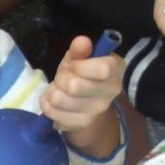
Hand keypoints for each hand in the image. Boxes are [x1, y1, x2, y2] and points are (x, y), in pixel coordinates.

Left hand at [40, 35, 125, 156]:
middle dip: (61, 79)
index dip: (80, 66)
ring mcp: (98, 109)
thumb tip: (82, 41)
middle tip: (62, 78)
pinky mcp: (82, 123)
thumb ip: (79, 49)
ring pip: (60, 99)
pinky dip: (47, 105)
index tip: (72, 65)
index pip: (102, 69)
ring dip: (52, 91)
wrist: (82, 99)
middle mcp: (113, 90)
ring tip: (58, 89)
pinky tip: (54, 102)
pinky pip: (53, 113)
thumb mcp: (79, 57)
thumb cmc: (81, 71)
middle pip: (76, 86)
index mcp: (116, 68)